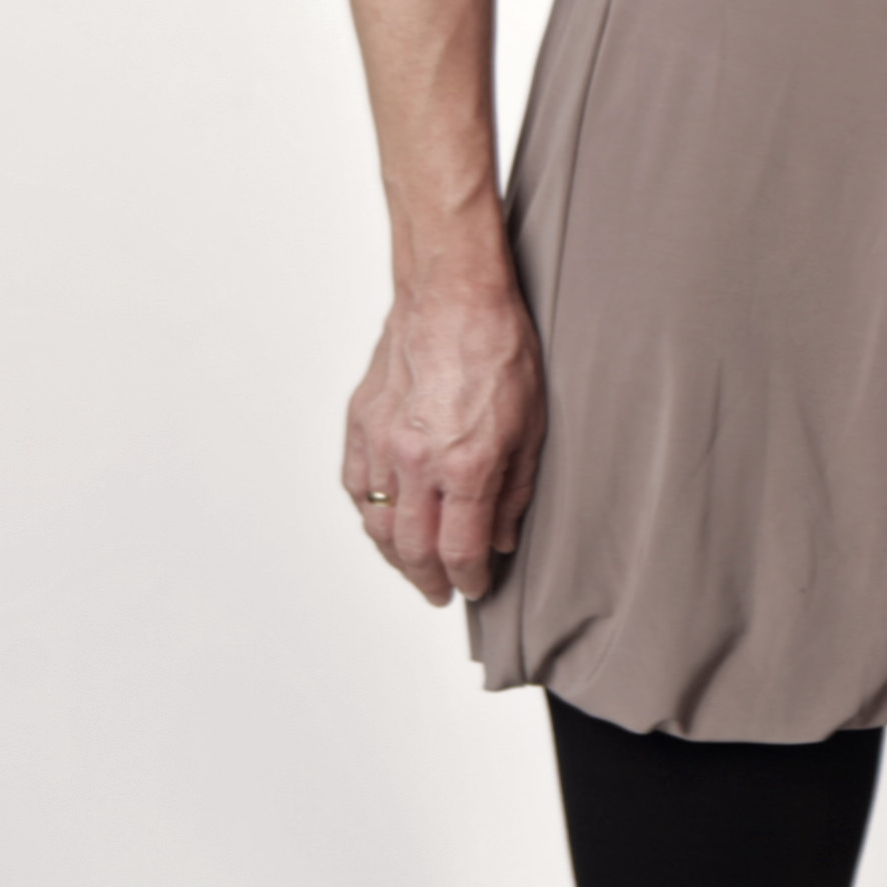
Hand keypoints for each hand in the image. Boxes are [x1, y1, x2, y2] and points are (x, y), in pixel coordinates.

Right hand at [340, 280, 546, 606]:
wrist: (452, 294)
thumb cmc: (500, 347)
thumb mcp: (532, 423)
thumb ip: (514, 490)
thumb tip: (502, 538)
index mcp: (465, 462)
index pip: (459, 548)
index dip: (468, 577)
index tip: (474, 587)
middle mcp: (416, 460)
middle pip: (412, 549)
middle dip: (428, 580)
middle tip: (441, 593)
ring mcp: (381, 442)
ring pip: (375, 524)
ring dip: (395, 556)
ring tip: (414, 568)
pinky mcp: (359, 424)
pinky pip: (354, 486)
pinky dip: (368, 513)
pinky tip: (384, 521)